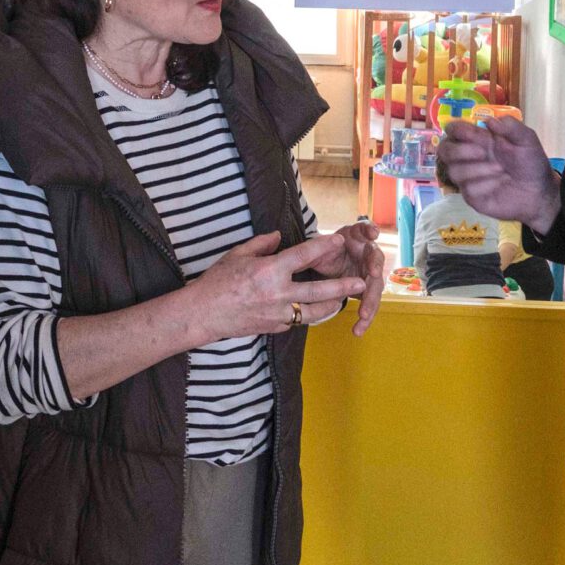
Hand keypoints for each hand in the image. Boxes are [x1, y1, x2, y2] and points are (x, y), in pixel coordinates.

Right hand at [181, 232, 369, 344]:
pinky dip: (306, 314)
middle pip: (319, 290)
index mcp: (270, 271)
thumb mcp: (238, 255)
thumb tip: (278, 236)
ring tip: (343, 300)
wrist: (203, 314)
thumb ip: (262, 244)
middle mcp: (278, 294)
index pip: (304, 255)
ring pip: (314, 312)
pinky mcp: (275, 328)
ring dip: (331, 306)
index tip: (339, 240)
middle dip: (342, 286)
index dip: (324, 246)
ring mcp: (278, 314)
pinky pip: (297, 320)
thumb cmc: (217, 282)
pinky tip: (314, 309)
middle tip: (361, 282)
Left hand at [298, 219, 387, 334]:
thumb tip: (324, 244)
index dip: (369, 229)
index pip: (364, 229)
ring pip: (375, 287)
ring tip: (363, 316)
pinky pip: (369, 304)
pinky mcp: (367, 290)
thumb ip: (319, 247)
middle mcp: (368, 254)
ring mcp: (370, 273)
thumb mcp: (318, 249)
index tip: (373, 233)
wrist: (326, 267)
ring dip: (371, 302)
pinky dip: (365, 317)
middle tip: (371, 275)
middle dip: (374, 268)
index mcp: (356, 238)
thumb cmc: (324, 253)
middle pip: (375, 261)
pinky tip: (358, 330)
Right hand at [435, 117, 559, 234]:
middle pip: (444, 150)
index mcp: (479, 140)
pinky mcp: (471, 196)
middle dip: (460, 150)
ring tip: (500, 170)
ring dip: (478, 169)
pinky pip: (467, 189)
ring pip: (454, 171)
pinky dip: (485, 185)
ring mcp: (468, 178)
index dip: (457, 130)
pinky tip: (499, 185)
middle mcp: (469, 157)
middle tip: (482, 152)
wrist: (539, 192)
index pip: (454, 130)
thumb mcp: (526, 139)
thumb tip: (489, 121)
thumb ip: (511, 126)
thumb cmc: (531, 163)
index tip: (472, 133)